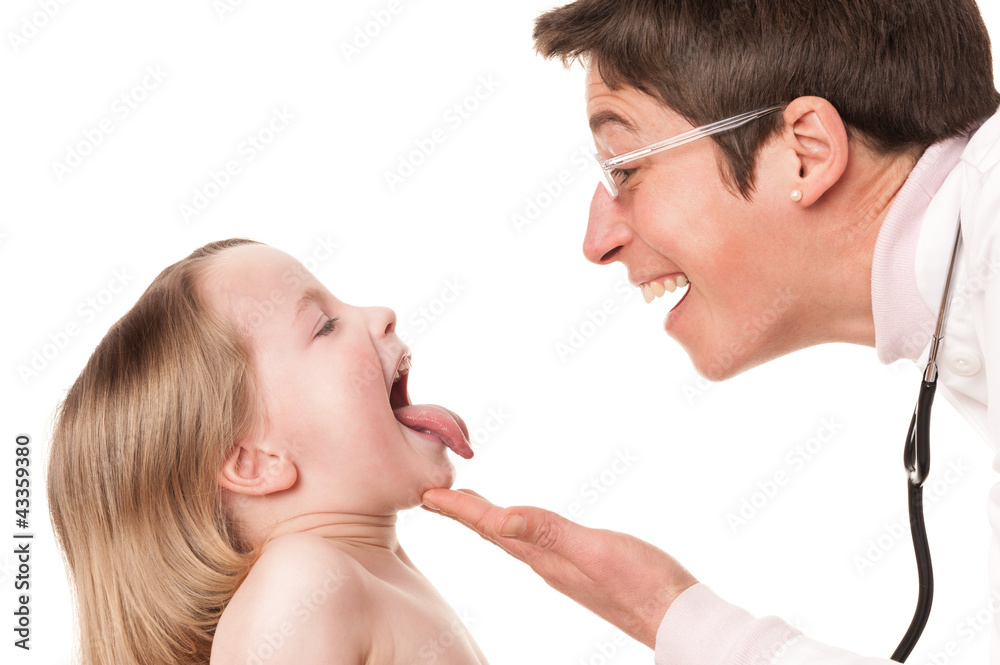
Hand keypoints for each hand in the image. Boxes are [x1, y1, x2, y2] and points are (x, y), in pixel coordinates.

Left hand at [420, 488, 697, 647]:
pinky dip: (516, 529)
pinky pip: (535, 543)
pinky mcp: (582, 569)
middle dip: (463, 514)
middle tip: (434, 498)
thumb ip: (548, 532)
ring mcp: (563, 568)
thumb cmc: (643, 583)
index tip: (428, 497)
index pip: (491, 527)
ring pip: (512, 539)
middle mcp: (547, 563)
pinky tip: (522, 529)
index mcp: (544, 556)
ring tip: (467, 506)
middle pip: (494, 533)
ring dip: (485, 520)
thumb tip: (500, 518)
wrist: (676, 617)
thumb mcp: (595, 551)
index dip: (459, 510)